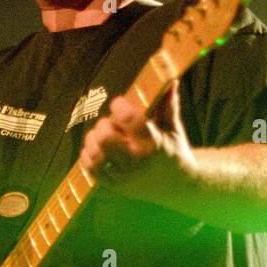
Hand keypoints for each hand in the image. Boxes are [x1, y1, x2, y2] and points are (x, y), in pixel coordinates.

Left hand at [79, 82, 197, 204]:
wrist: (177, 186)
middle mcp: (136, 162)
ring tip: (103, 136)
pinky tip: (97, 149)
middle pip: (105, 137)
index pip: (128, 119)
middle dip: (104, 125)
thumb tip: (170, 80)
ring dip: (94, 140)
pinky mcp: (114, 186)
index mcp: (152, 144)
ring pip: (95, 154)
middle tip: (111, 124)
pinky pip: (91, 169)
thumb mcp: (173, 128)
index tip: (119, 103)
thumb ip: (168, 105)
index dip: (118, 106)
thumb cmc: (174, 151)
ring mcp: (123, 177)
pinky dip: (88, 156)